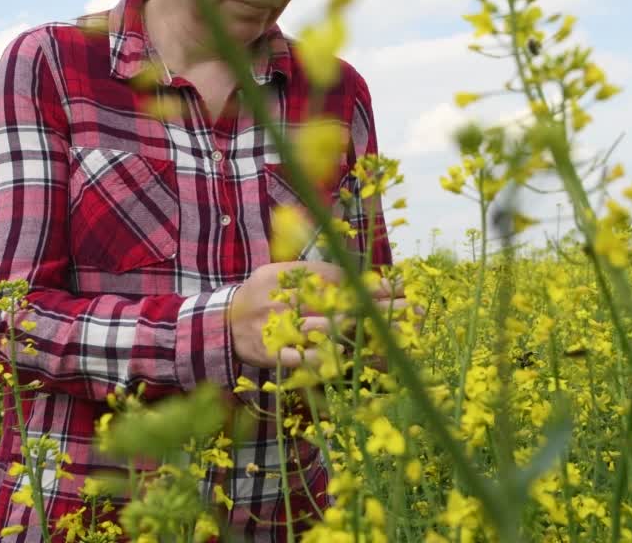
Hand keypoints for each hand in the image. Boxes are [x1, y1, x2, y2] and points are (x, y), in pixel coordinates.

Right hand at [228, 262, 407, 368]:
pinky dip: (329, 358)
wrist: (221, 326)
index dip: (368, 283)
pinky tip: (354, 357)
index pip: (334, 277)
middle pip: (337, 303)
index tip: (397, 288)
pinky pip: (304, 357)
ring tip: (396, 335)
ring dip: (363, 332)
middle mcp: (279, 298)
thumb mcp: (280, 274)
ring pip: (325, 329)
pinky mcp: (271, 354)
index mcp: (282, 274)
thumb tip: (360, 277)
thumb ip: (315, 274)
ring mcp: (275, 327)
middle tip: (410, 311)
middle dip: (376, 308)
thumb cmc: (261, 297)